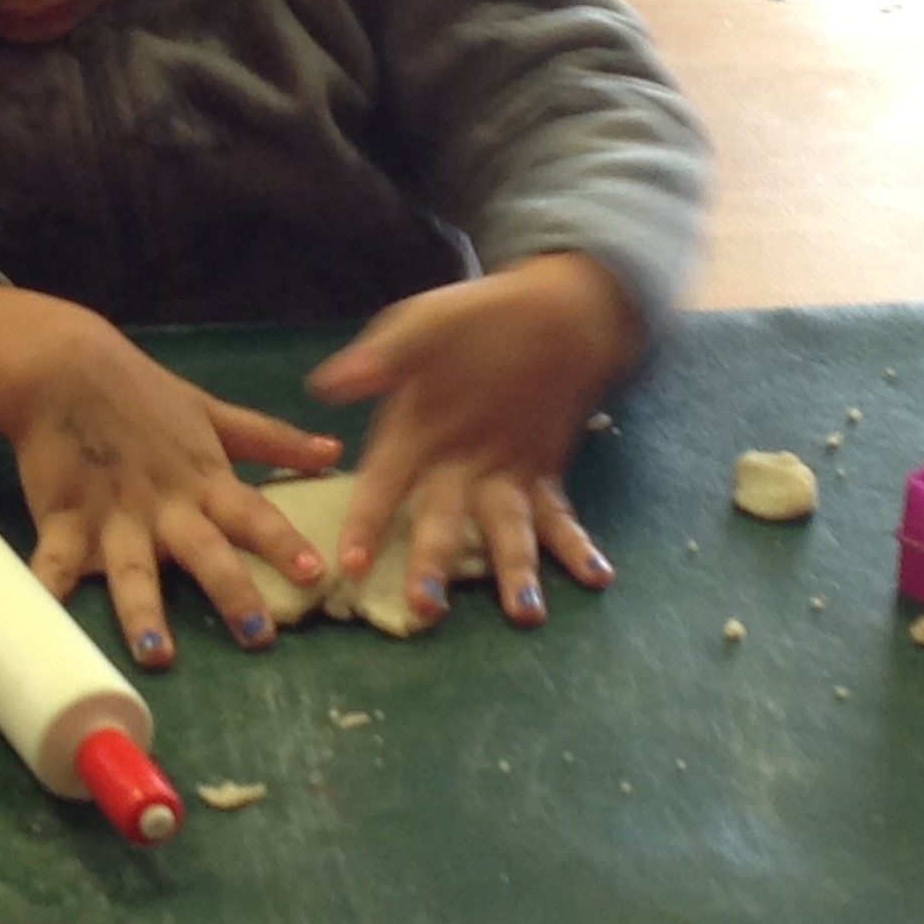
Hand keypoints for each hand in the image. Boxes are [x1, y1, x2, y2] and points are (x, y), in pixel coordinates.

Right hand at [0, 283, 342, 666]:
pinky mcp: (63, 520)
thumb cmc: (143, 396)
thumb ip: (271, 439)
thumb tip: (334, 451)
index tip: (316, 573)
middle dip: (232, 592)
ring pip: (133, 571)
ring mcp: (113, 517)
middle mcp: (165, 506)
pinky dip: (45, 590)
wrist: (64, 369)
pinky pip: (53, 562)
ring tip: (156, 653)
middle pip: (205, 553)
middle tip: (259, 636)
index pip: (254, 514)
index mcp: (204, 481)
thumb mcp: (212, 413)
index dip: (285, 544)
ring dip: (144, 611)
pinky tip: (41, 620)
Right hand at [307, 253, 642, 628]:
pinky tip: (596, 574)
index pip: (380, 486)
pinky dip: (575, 548)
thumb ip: (385, 356)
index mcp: (409, 435)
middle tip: (426, 608)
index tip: (348, 564)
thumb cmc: (472, 318)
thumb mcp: (424, 324)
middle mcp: (449, 469)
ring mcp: (497, 479)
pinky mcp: (540, 480)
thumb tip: (327, 384)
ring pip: (501, 533)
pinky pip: (557, 519)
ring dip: (511, 572)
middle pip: (438, 524)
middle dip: (431, 566)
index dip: (364, 523)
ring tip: (525, 611)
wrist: (545, 312)